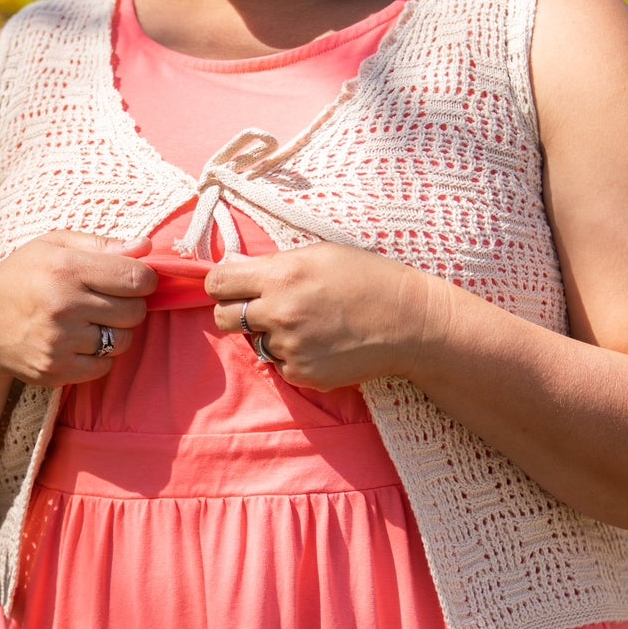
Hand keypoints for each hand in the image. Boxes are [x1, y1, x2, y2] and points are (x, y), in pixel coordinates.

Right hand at [0, 230, 156, 387]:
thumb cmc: (21, 277)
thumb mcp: (52, 245)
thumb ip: (101, 244)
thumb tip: (146, 247)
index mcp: (66, 268)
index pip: (136, 278)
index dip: (145, 279)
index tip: (136, 280)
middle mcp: (64, 305)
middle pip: (135, 312)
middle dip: (129, 305)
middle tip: (107, 300)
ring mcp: (60, 341)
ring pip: (123, 341)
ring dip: (115, 332)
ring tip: (90, 321)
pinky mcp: (57, 370)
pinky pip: (104, 366)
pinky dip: (99, 356)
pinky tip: (78, 342)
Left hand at [206, 244, 431, 390]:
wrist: (409, 323)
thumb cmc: (368, 279)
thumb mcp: (321, 254)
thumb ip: (271, 262)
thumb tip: (229, 263)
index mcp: (281, 275)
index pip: (218, 283)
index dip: (221, 283)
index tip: (231, 285)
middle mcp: (280, 312)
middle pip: (223, 318)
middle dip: (235, 312)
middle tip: (260, 308)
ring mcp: (290, 347)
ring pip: (255, 343)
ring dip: (270, 335)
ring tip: (307, 324)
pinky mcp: (303, 374)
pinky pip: (280, 365)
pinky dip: (293, 356)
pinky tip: (322, 343)